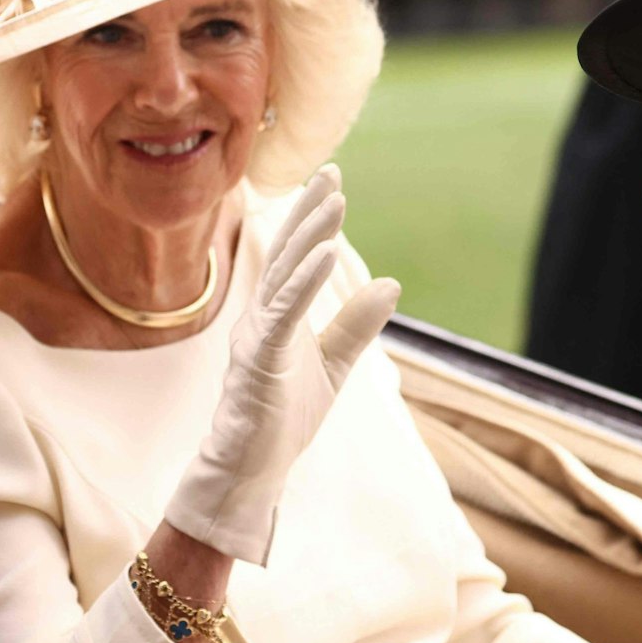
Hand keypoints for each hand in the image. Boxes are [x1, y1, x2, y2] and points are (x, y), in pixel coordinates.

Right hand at [162, 165, 400, 565]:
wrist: (251, 470)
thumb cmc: (282, 419)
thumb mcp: (333, 366)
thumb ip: (356, 325)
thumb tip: (390, 283)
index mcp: (275, 318)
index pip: (294, 259)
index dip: (311, 219)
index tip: (331, 181)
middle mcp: (260, 319)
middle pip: (286, 255)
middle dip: (308, 213)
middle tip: (330, 172)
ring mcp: (256, 337)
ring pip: (283, 275)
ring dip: (309, 236)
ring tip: (333, 201)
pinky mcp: (259, 360)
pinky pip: (283, 313)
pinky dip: (304, 282)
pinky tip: (325, 254)